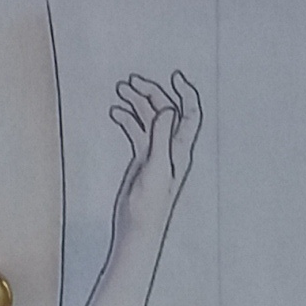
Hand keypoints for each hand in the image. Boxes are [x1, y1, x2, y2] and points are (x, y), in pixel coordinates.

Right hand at [107, 68, 198, 231]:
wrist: (138, 229)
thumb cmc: (149, 207)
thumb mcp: (156, 170)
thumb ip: (162, 138)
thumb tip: (167, 109)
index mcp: (179, 149)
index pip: (189, 113)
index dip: (186, 93)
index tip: (174, 75)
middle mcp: (171, 148)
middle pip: (166, 111)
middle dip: (151, 93)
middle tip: (131, 82)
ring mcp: (156, 153)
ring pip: (149, 119)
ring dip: (136, 103)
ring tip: (120, 90)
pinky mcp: (143, 160)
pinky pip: (137, 132)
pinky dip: (127, 119)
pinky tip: (115, 113)